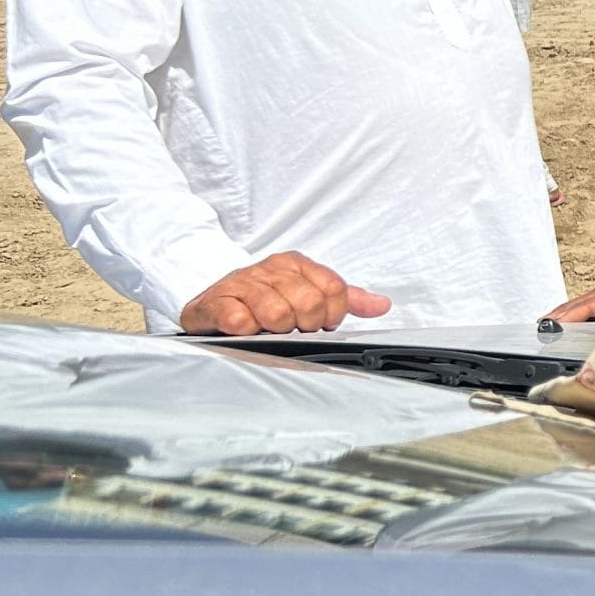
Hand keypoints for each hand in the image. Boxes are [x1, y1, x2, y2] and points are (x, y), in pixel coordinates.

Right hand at [179, 253, 391, 334]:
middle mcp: (271, 269)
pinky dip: (247, 331)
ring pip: (277, 313)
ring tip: (268, 329)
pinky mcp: (216, 303)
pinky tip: (246, 330)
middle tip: (293, 329)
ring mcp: (242, 284)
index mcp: (296, 264)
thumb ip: (345, 299)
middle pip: (310, 303)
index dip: (332, 315)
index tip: (320, 323)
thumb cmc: (263, 299)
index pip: (335, 290)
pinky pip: (240, 321)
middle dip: (306, 325)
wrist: (212, 300)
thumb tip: (382, 305)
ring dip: (276, 330)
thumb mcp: (306, 293)